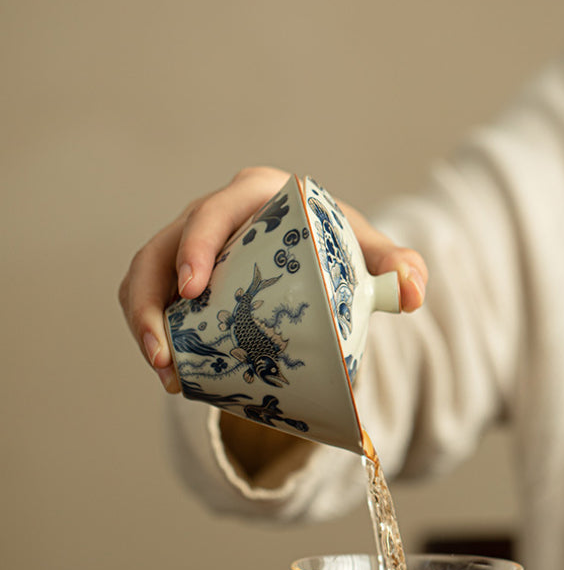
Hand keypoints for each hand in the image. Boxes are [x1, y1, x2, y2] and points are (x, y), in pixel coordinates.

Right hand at [118, 167, 427, 392]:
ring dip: (145, 323)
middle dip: (152, 299)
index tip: (194, 290)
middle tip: (164, 351)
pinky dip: (152, 333)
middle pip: (165, 246)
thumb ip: (396, 266)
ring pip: (146, 276)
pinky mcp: (181, 276)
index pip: (216, 210)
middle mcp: (216, 215)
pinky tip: (172, 374)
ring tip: (164, 372)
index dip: (196, 245)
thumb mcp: (368, 253)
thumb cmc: (339, 247)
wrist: (320, 259)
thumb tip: (412, 292)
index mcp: (258, 196)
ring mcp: (192, 246)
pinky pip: (151, 299)